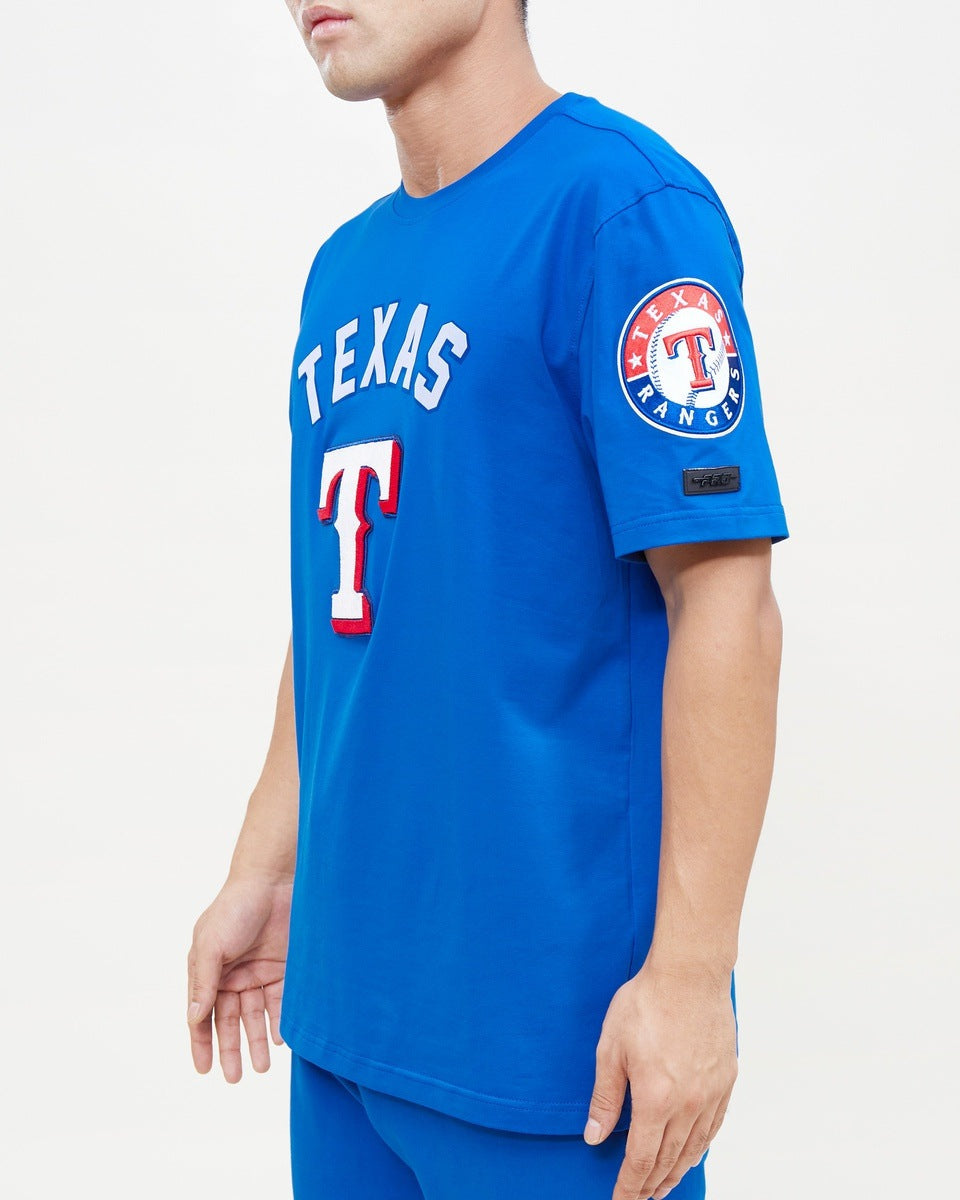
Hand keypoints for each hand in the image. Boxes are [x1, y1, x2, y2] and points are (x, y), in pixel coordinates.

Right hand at [186, 875, 292, 1081]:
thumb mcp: (210, 945)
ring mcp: (259, 971)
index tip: (205, 1070)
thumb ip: (203, 983)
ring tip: (263, 1067)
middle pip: (231, 1020)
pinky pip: (281, 1001)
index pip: (202, 1014)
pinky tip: (281, 1039)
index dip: (202, 1042)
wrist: (274, 880)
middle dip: (232, 1050)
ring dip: (258, 1041)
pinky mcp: (284, 967)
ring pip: (256, 1015)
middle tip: (235, 1078)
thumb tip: (193, 1019)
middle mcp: (233, 974)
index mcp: (209, 970)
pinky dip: (280, 1021)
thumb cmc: (235, 907)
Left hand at [584, 964, 737, 1199]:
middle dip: (652, 1184)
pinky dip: (702, 1146)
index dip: (630, 1186)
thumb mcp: (611, 1048)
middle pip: (669, 1159)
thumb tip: (595, 1136)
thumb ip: (605, 1097)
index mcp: (656, 1100)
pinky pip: (714, 1126)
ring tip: (664, 1185)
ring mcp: (711, 1093)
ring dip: (677, 1171)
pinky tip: (693, 1152)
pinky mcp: (726, 1079)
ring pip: (694, 1147)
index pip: (642, 1159)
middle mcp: (688, 1105)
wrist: (689, 974)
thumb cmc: (646, 1004)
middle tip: (641, 1198)